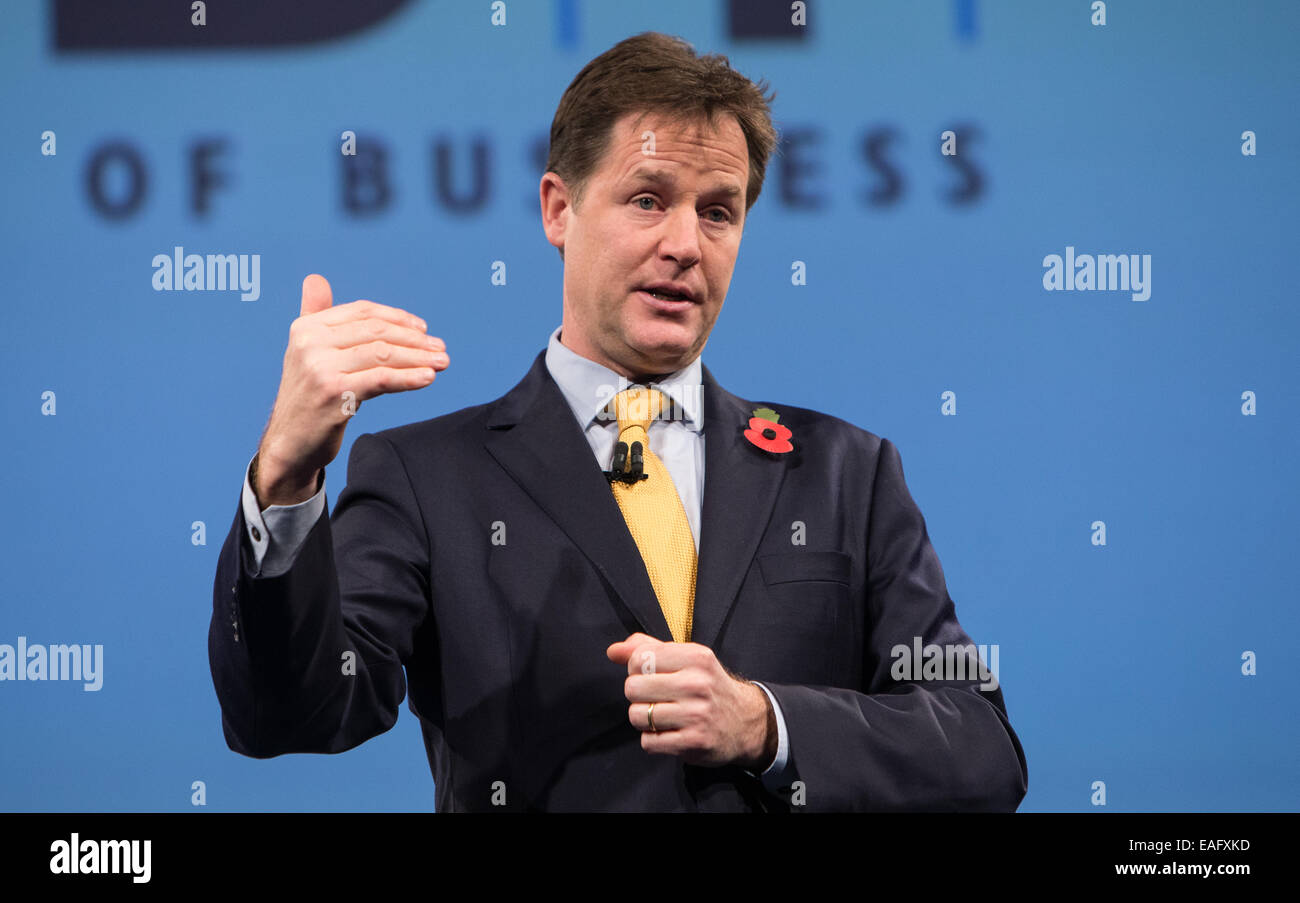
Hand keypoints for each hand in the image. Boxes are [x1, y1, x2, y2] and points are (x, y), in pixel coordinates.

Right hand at [255, 274, 448, 505]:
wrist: (289, 443)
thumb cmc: (306, 397)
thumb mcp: (305, 352)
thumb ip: (314, 315)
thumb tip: (316, 279)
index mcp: (306, 327)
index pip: (362, 311)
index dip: (397, 318)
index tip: (423, 330)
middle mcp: (310, 343)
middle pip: (376, 331)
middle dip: (414, 339)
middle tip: (440, 348)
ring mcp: (320, 368)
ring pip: (382, 354)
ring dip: (419, 358)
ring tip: (442, 363)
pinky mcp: (334, 394)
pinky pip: (381, 379)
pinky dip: (409, 377)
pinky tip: (427, 378)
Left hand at [606, 633, 776, 769]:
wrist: (745, 722)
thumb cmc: (707, 686)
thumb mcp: (685, 658)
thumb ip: (648, 648)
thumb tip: (613, 651)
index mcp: (696, 657)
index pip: (639, 658)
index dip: (636, 669)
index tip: (650, 675)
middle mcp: (697, 684)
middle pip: (633, 688)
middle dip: (637, 695)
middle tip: (655, 698)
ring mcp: (697, 715)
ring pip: (637, 716)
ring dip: (643, 719)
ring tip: (662, 716)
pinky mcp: (694, 742)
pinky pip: (649, 742)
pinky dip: (653, 739)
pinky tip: (669, 732)